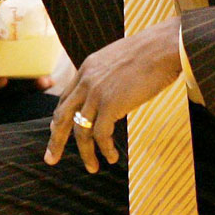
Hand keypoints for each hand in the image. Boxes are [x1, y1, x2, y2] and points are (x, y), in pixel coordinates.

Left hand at [47, 19, 182, 172]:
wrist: (164, 46)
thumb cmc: (152, 52)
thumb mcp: (120, 60)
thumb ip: (109, 75)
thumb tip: (116, 91)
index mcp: (87, 68)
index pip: (66, 99)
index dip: (60, 119)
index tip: (56, 134)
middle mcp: (86, 80)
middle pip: (62, 116)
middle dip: (55, 140)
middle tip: (50, 159)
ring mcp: (97, 93)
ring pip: (81, 130)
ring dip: (86, 153)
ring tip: (92, 168)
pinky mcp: (111, 104)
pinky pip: (101, 134)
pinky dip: (105, 149)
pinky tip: (112, 158)